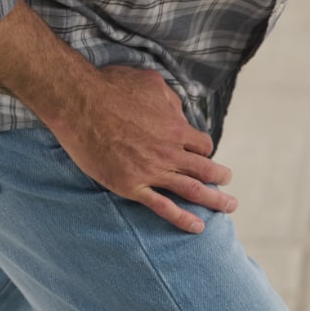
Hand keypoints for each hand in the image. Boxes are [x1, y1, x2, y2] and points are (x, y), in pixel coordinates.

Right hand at [49, 65, 235, 233]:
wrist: (80, 104)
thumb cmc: (112, 87)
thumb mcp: (152, 83)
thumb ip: (171, 100)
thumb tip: (179, 112)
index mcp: (176, 128)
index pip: (203, 146)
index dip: (205, 151)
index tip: (203, 156)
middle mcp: (169, 152)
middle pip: (206, 170)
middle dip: (221, 178)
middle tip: (229, 184)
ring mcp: (151, 171)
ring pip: (192, 190)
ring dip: (215, 200)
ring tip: (229, 207)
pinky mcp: (131, 186)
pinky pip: (163, 207)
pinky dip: (182, 219)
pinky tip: (197, 227)